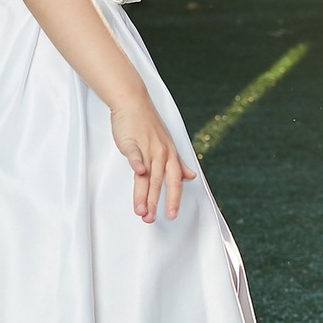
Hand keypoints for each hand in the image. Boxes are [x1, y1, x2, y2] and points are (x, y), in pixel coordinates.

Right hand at [110, 99, 191, 221]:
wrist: (134, 102)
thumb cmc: (148, 125)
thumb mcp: (167, 145)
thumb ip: (178, 163)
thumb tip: (190, 177)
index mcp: (170, 155)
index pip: (174, 181)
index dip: (174, 198)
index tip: (172, 215)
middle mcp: (161, 153)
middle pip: (160, 182)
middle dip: (156, 202)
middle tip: (151, 220)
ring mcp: (147, 147)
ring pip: (147, 174)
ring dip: (144, 194)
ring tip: (141, 211)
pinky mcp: (132, 141)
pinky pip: (136, 153)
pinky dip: (137, 163)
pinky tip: (139, 172)